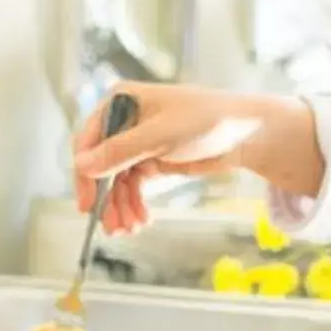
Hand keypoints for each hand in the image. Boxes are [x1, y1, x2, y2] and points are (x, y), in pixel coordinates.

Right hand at [71, 85, 323, 233]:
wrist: (248, 133)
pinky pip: (134, 186)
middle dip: (107, 197)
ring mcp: (138, 142)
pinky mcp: (153, 159)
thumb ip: (119, 152)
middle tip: (111, 225)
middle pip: (101, 165)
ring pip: (117, 180)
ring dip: (121, 206)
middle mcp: (125, 121)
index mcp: (121, 101)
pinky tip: (142, 219)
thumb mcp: (159, 136)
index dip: (84, 173)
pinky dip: (135, 203)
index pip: (89, 139)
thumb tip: (82, 165)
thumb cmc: (208, 120)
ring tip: (130, 228)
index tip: (87, 203)